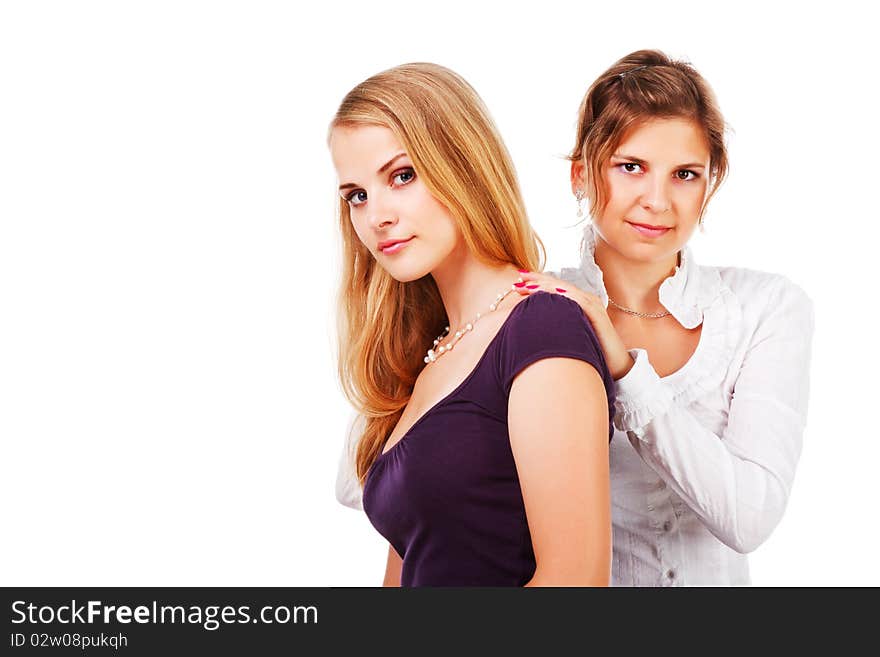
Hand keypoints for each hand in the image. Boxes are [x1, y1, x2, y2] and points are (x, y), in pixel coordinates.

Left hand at [515, 271, 633, 379]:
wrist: (615, 365)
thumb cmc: (590, 352)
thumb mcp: (568, 336)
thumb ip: (554, 327)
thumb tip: (529, 328)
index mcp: (577, 303)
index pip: (554, 289)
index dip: (536, 283)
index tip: (516, 283)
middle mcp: (585, 300)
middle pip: (558, 285)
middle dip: (537, 280)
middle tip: (518, 277)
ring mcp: (592, 306)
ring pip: (566, 290)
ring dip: (546, 286)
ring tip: (528, 285)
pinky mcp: (597, 314)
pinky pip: (579, 301)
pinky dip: (564, 295)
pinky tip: (551, 293)